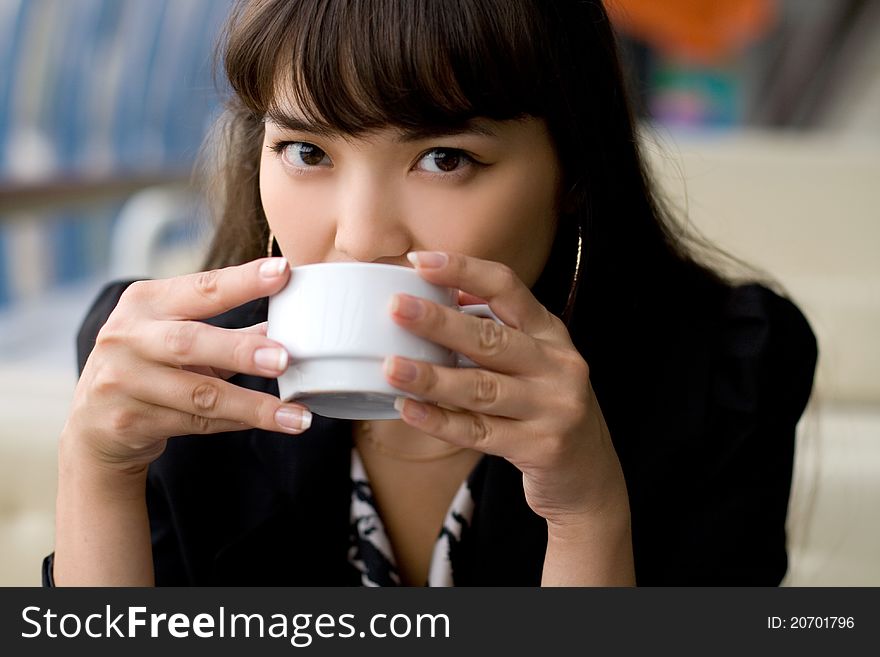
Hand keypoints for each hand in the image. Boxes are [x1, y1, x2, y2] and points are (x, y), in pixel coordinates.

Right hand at [62, 258, 311, 472]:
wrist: (93, 422)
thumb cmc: (150, 364)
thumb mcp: (176, 333)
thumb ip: (227, 327)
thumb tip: (286, 321)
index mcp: (144, 303)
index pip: (201, 289)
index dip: (242, 281)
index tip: (282, 272)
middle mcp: (127, 338)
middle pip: (190, 343)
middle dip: (241, 350)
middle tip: (284, 358)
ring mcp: (123, 382)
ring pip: (200, 395)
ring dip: (253, 406)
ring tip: (296, 416)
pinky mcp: (129, 421)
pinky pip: (197, 423)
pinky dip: (237, 423)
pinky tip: (270, 423)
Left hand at [385, 251, 629, 533]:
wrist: (588, 473)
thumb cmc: (547, 406)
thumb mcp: (535, 359)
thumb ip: (496, 328)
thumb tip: (443, 293)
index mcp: (551, 333)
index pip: (507, 288)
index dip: (464, 270)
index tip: (419, 262)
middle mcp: (557, 366)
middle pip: (492, 339)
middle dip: (439, 322)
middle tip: (395, 308)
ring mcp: (553, 408)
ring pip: (481, 389)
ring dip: (431, 377)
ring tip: (390, 366)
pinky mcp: (540, 448)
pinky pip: (479, 433)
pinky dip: (439, 421)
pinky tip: (407, 410)